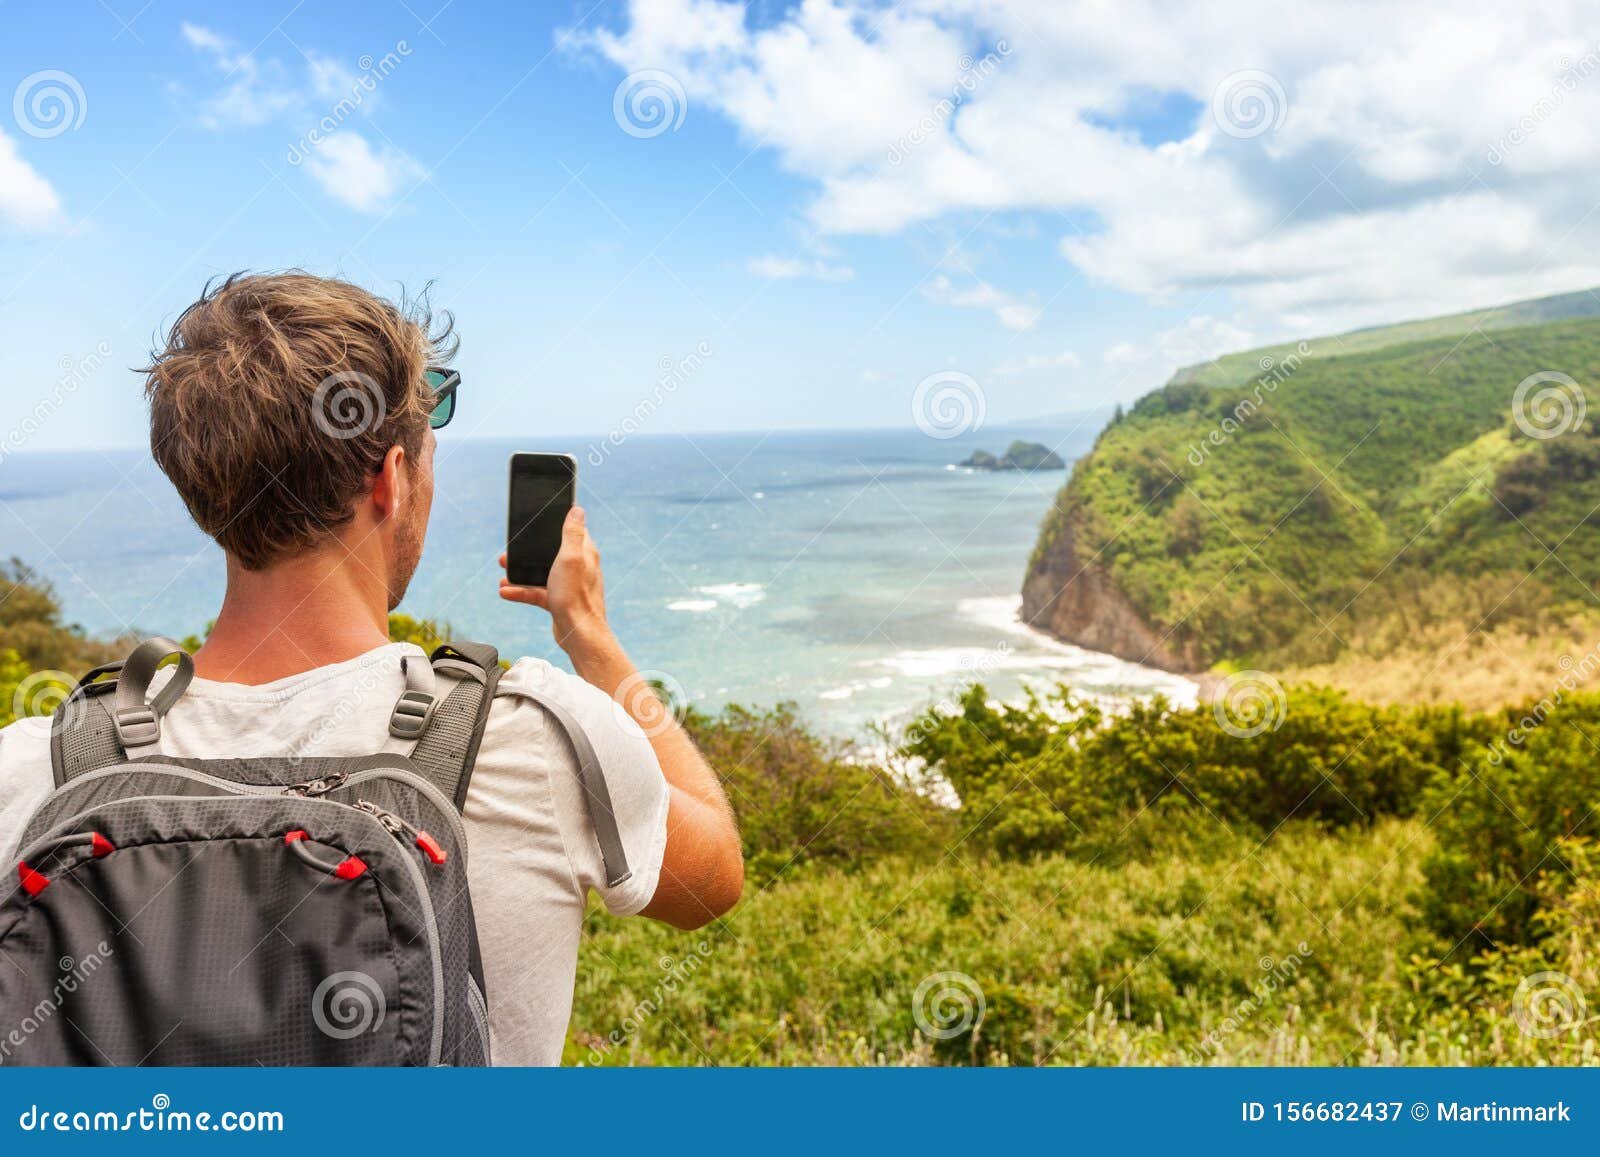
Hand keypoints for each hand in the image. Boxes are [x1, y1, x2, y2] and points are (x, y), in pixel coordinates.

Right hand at [499, 506, 614, 660]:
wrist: (578, 633)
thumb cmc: (576, 595)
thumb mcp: (571, 558)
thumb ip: (572, 533)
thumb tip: (577, 510)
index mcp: (584, 552)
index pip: (571, 530)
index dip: (554, 523)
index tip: (538, 520)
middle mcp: (578, 566)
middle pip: (550, 552)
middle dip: (530, 551)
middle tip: (510, 550)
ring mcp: (568, 584)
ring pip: (541, 572)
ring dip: (521, 572)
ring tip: (504, 569)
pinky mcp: (559, 600)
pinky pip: (537, 592)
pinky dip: (521, 591)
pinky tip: (505, 591)